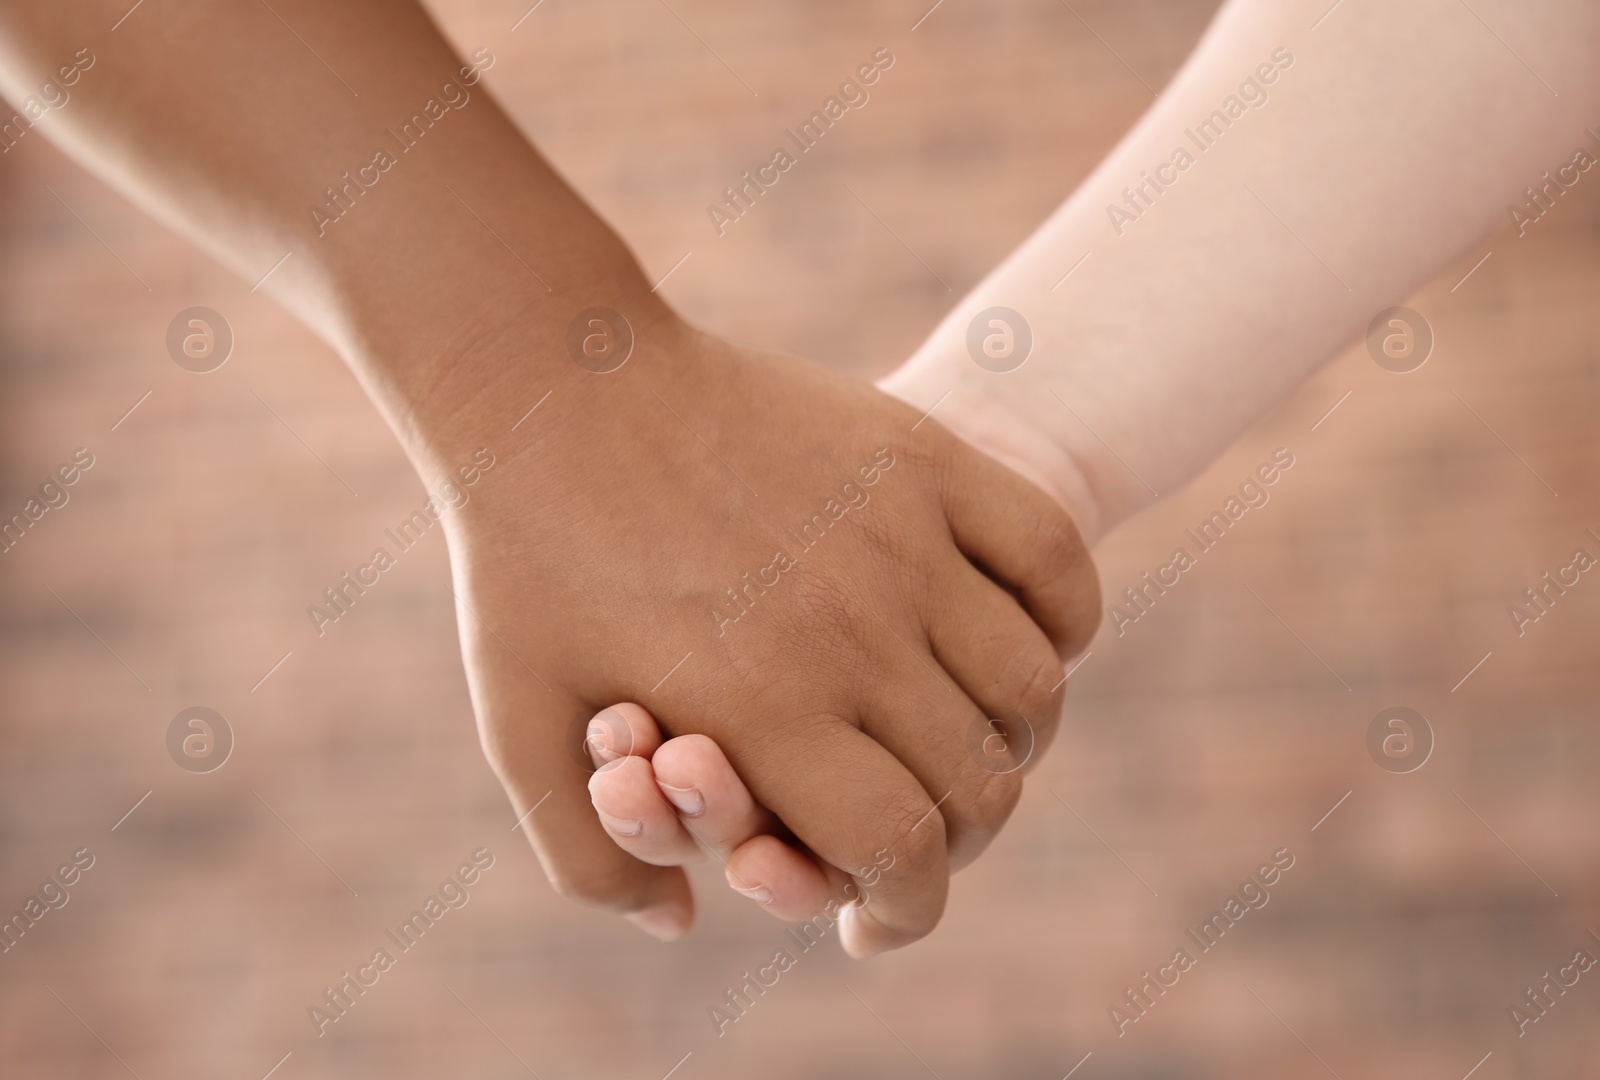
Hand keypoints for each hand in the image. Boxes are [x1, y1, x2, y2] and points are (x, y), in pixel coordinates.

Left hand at [434, 307, 1098, 955]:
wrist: (555, 390)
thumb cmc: (528, 570)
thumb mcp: (520, 731)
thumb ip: (594, 860)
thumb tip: (686, 921)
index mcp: (761, 710)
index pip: (903, 853)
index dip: (904, 906)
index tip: (879, 910)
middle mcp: (851, 631)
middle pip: (978, 785)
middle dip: (954, 838)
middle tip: (912, 830)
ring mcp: (899, 538)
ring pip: (1029, 689)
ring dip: (1008, 741)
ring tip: (960, 741)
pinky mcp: (923, 459)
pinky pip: (1054, 560)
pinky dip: (1060, 623)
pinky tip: (1012, 643)